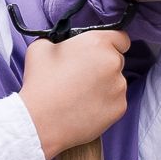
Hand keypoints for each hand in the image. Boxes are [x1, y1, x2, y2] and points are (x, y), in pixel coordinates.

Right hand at [21, 29, 129, 158]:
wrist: (40, 121)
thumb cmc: (40, 84)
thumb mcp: (41, 47)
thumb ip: (59, 39)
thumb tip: (63, 43)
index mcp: (97, 43)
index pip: (120, 38)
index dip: (109, 44)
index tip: (99, 52)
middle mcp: (113, 63)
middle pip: (117, 60)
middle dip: (104, 65)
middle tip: (82, 75)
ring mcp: (119, 87)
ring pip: (116, 82)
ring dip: (104, 85)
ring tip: (80, 95)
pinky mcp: (119, 108)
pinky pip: (115, 101)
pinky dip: (104, 103)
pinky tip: (85, 107)